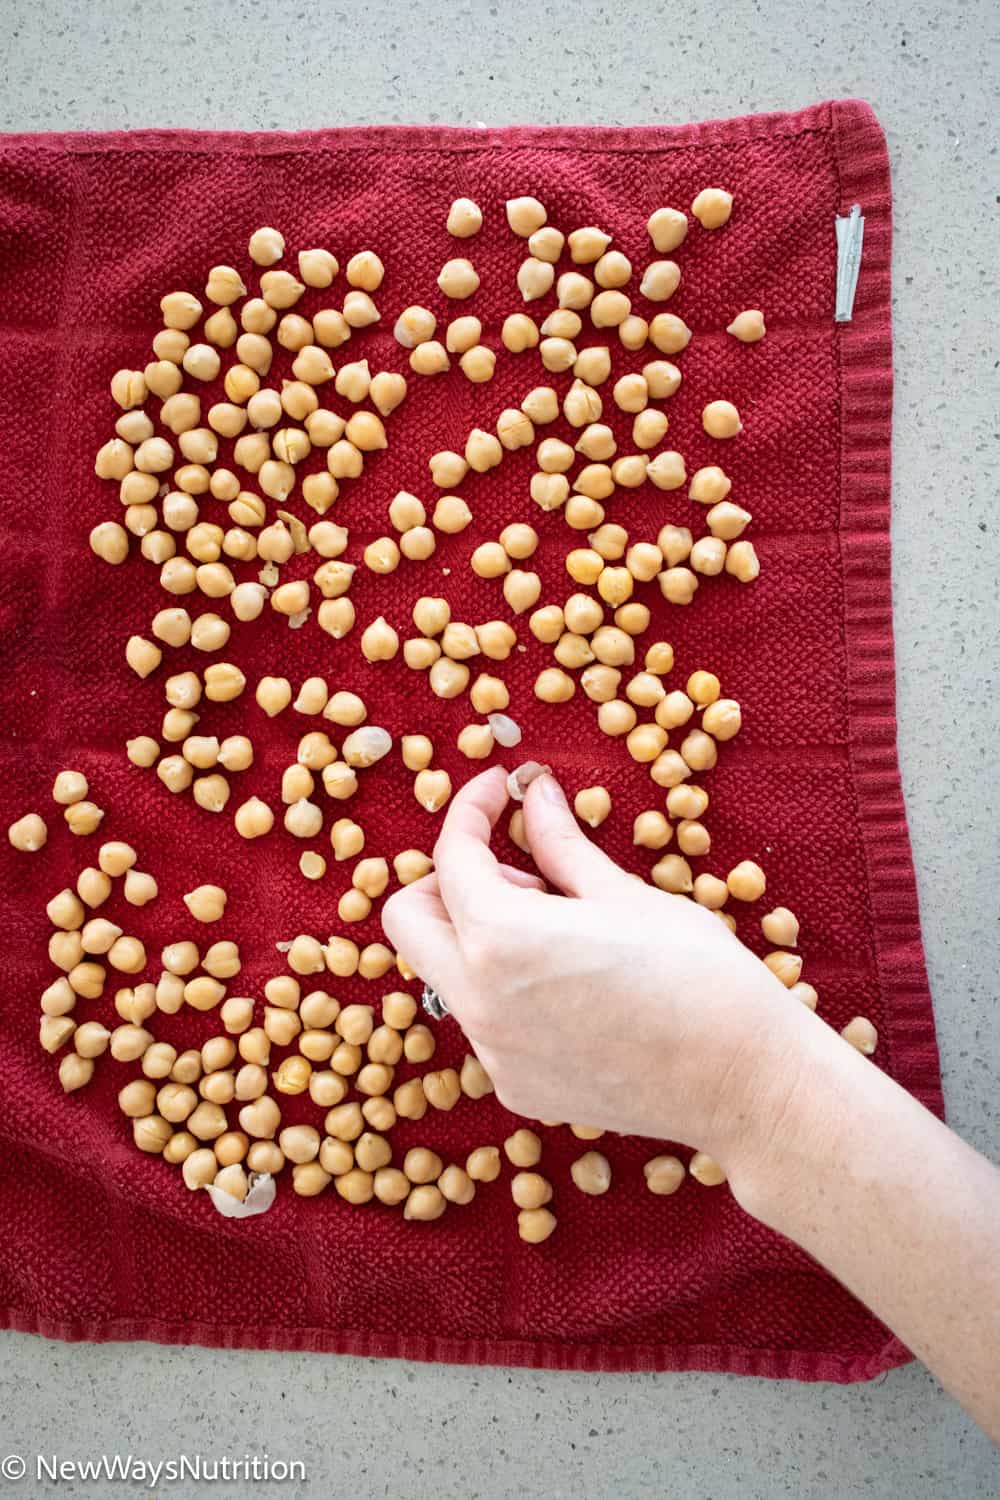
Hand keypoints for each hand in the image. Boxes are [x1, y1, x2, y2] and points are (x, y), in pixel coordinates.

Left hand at [382, 765, 808, 1163]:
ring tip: (562, 927)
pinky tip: (573, 983)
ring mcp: (494, 1054)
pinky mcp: (518, 1089)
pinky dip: (507, 987)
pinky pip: (485, 1020)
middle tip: (517, 868)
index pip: (451, 858)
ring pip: (447, 973)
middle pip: (409, 920)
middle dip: (447, 879)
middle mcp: (478, 1003)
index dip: (471, 810)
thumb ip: (560, 844)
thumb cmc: (700, 976)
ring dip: (479, 935)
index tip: (500, 789)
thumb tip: (533, 794)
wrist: (745, 1082)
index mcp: (501, 940)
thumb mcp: (625, 895)